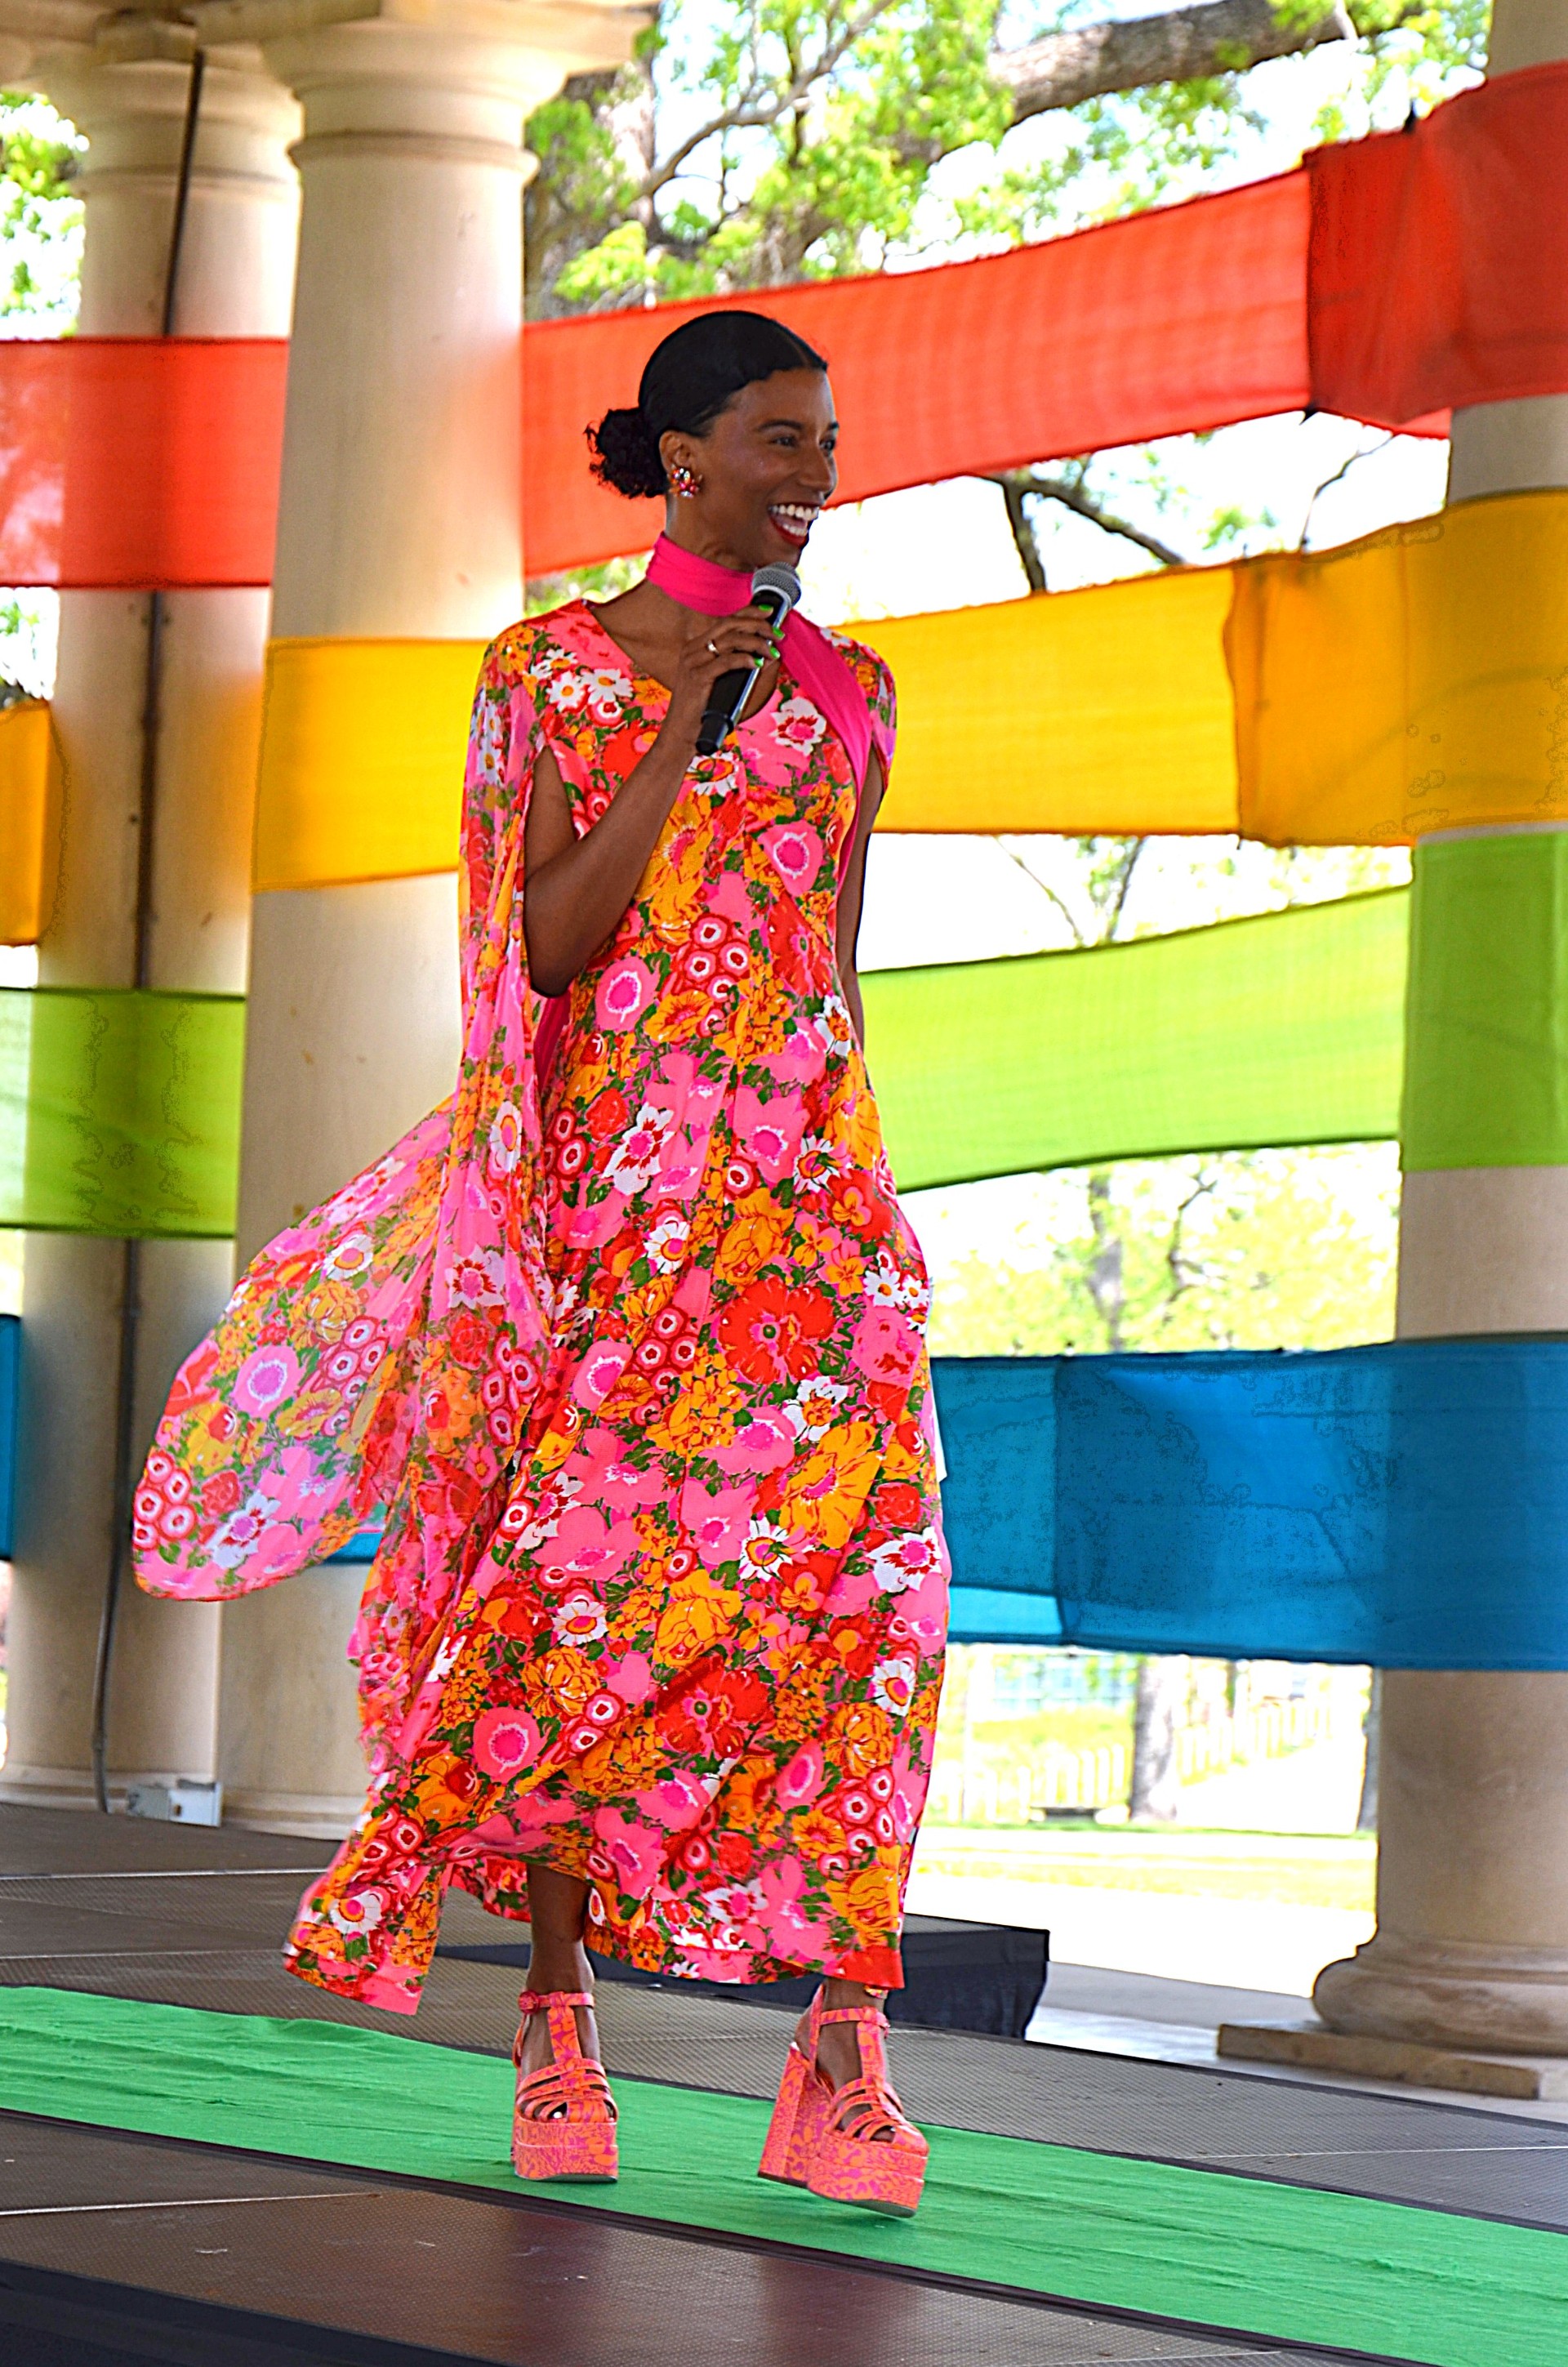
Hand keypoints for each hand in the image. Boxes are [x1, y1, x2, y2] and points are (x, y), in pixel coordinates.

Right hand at [662, 606, 781, 747]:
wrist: (681, 733)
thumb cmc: (703, 710)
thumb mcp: (721, 683)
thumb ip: (739, 667)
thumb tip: (767, 656)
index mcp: (696, 646)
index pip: (724, 620)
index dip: (748, 613)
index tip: (768, 612)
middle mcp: (692, 649)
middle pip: (729, 625)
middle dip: (757, 625)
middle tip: (777, 634)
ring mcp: (693, 662)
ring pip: (730, 640)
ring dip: (756, 643)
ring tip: (772, 652)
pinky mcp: (697, 677)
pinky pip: (726, 661)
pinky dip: (745, 660)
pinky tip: (757, 664)